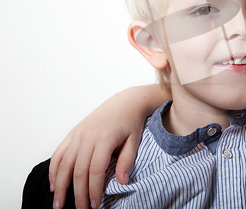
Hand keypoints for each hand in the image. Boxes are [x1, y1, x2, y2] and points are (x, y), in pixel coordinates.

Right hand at [49, 85, 169, 208]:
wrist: (125, 102)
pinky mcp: (72, 133)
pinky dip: (54, 170)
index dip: (94, 189)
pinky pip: (58, 153)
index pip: (96, 170)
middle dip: (78, 193)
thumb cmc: (131, 122)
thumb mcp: (135, 140)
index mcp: (105, 138)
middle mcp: (88, 136)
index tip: (96, 205)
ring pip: (64, 163)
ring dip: (60, 185)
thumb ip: (127, 161)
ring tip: (59, 204)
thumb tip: (122, 181)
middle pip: (78, 170)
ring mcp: (78, 134)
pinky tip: (54, 184)